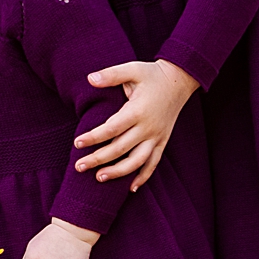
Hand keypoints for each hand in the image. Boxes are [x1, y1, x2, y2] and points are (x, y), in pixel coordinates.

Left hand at [75, 59, 199, 190]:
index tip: (77, 143)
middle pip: (121, 148)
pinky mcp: (163, 141)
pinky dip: (143, 177)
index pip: (113, 128)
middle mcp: (148, 127)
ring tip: (99, 178)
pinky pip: (153, 163)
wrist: (180, 81)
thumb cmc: (151, 75)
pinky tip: (130, 188)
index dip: (94, 137)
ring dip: (118, 172)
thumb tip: (89, 78)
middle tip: (79, 167)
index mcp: (138, 110)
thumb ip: (111, 74)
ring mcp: (157, 136)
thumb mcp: (132, 69)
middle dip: (98, 159)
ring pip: (137, 161)